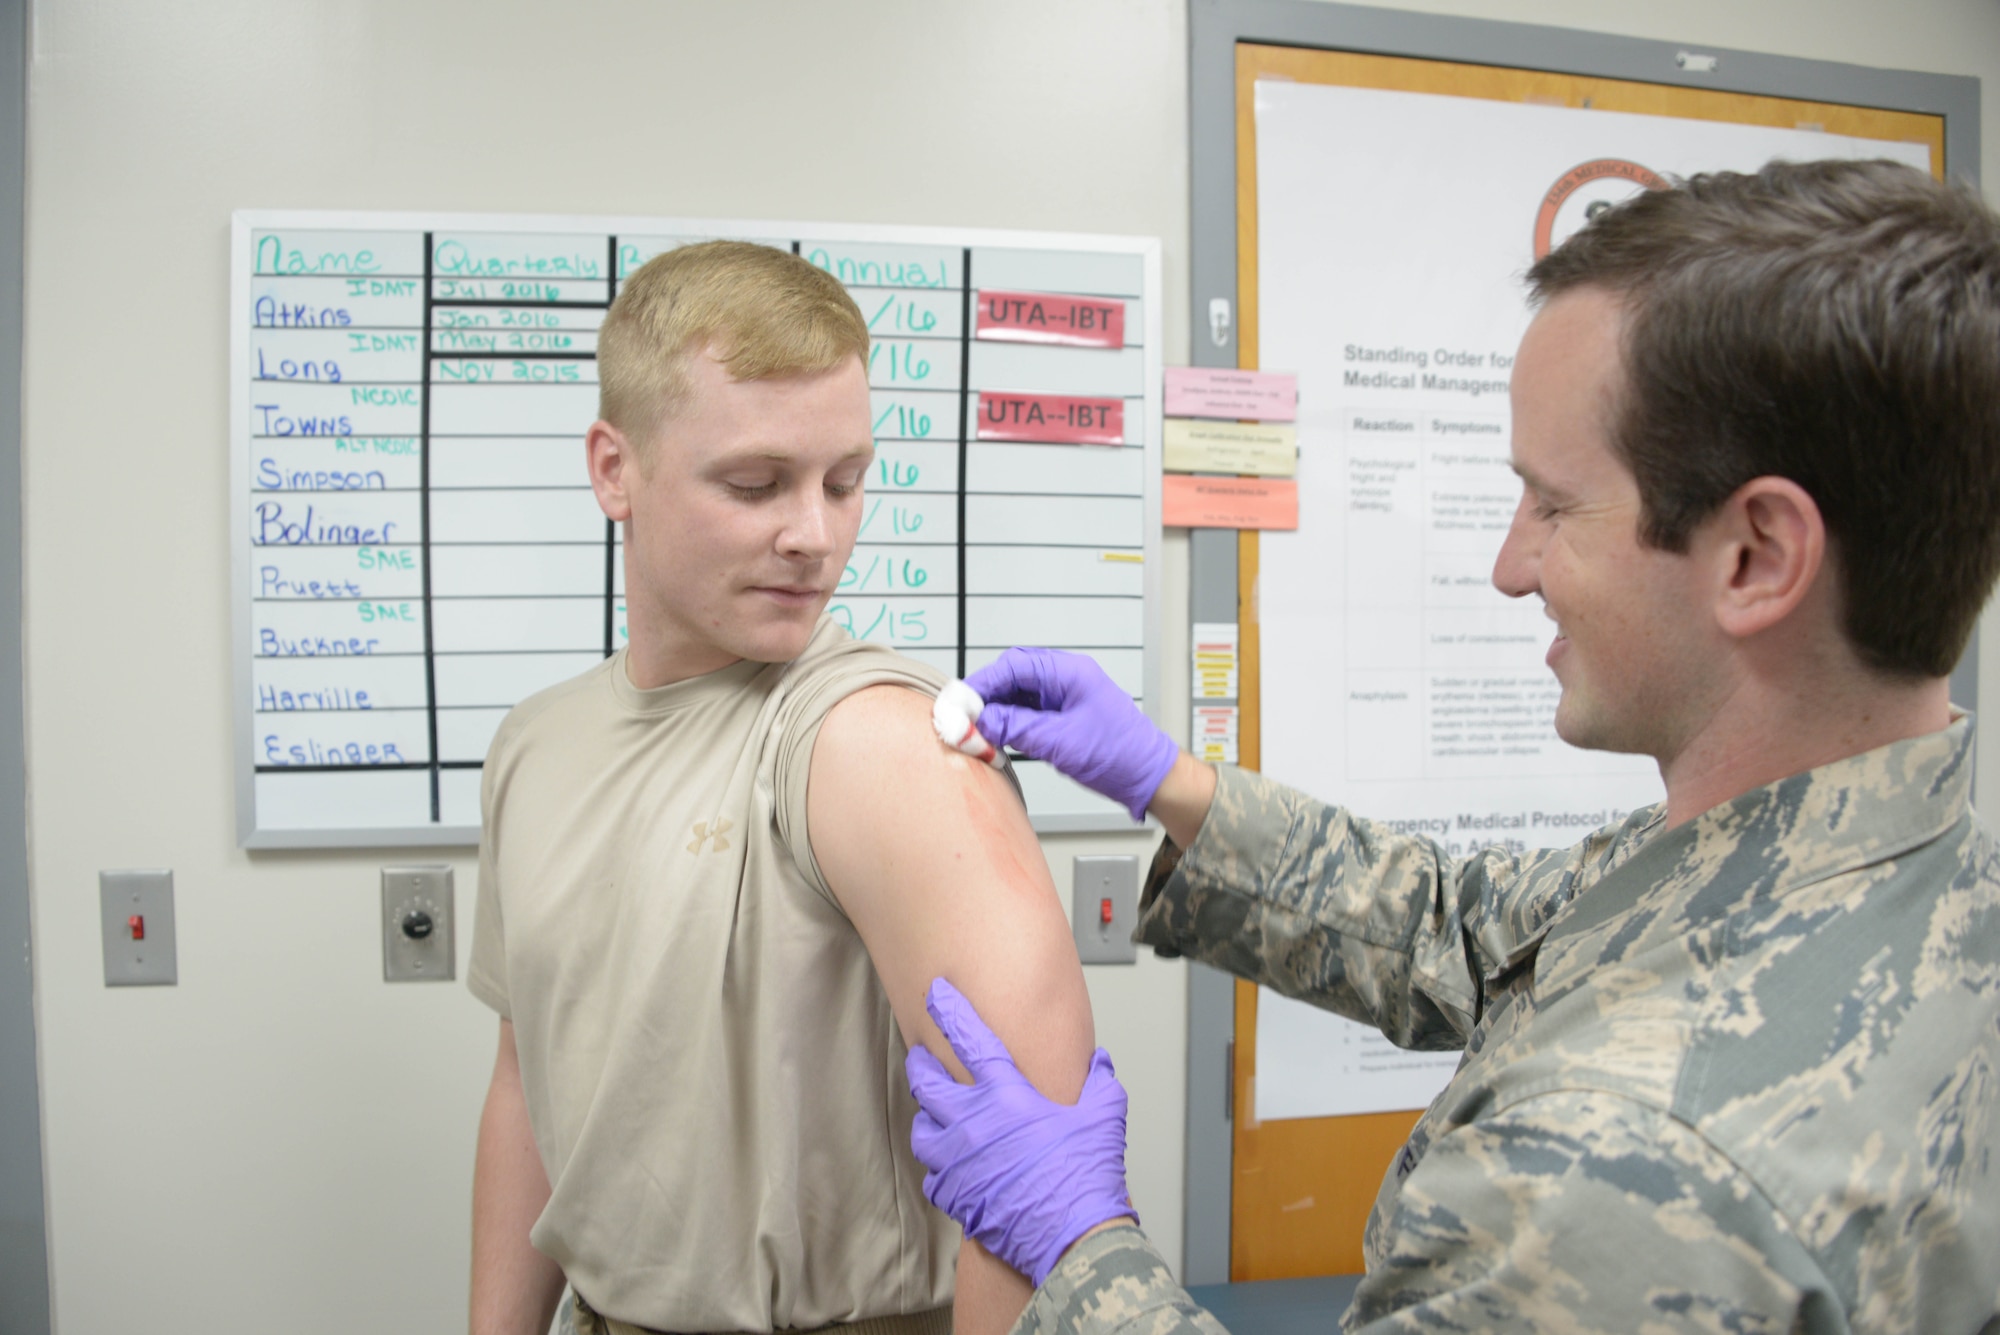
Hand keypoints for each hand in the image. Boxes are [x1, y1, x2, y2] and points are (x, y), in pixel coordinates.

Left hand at [907, 979, 1135, 1287]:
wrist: (1073, 1236)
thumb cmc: (1086, 1176)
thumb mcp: (1104, 1115)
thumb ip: (1099, 1081)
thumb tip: (1099, 1063)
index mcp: (1008, 1096)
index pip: (970, 1039)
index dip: (950, 1011)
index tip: (936, 995)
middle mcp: (974, 1123)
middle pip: (927, 1081)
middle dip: (921, 1063)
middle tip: (922, 1056)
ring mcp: (958, 1161)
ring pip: (921, 1130)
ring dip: (927, 1119)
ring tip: (935, 1117)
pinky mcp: (953, 1194)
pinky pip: (933, 1175)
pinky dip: (940, 1168)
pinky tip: (952, 1167)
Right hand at [965, 648, 1179, 820]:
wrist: (1150, 778)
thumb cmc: (1120, 756)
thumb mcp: (1059, 742)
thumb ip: (1015, 727)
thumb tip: (980, 721)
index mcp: (1069, 673)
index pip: (1014, 666)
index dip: (982, 683)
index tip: (961, 704)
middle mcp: (1066, 679)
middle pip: (1013, 677)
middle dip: (986, 697)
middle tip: (965, 720)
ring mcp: (1066, 697)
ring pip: (1019, 695)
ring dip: (997, 712)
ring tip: (979, 733)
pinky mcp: (1064, 716)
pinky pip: (1029, 712)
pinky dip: (1010, 724)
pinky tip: (999, 738)